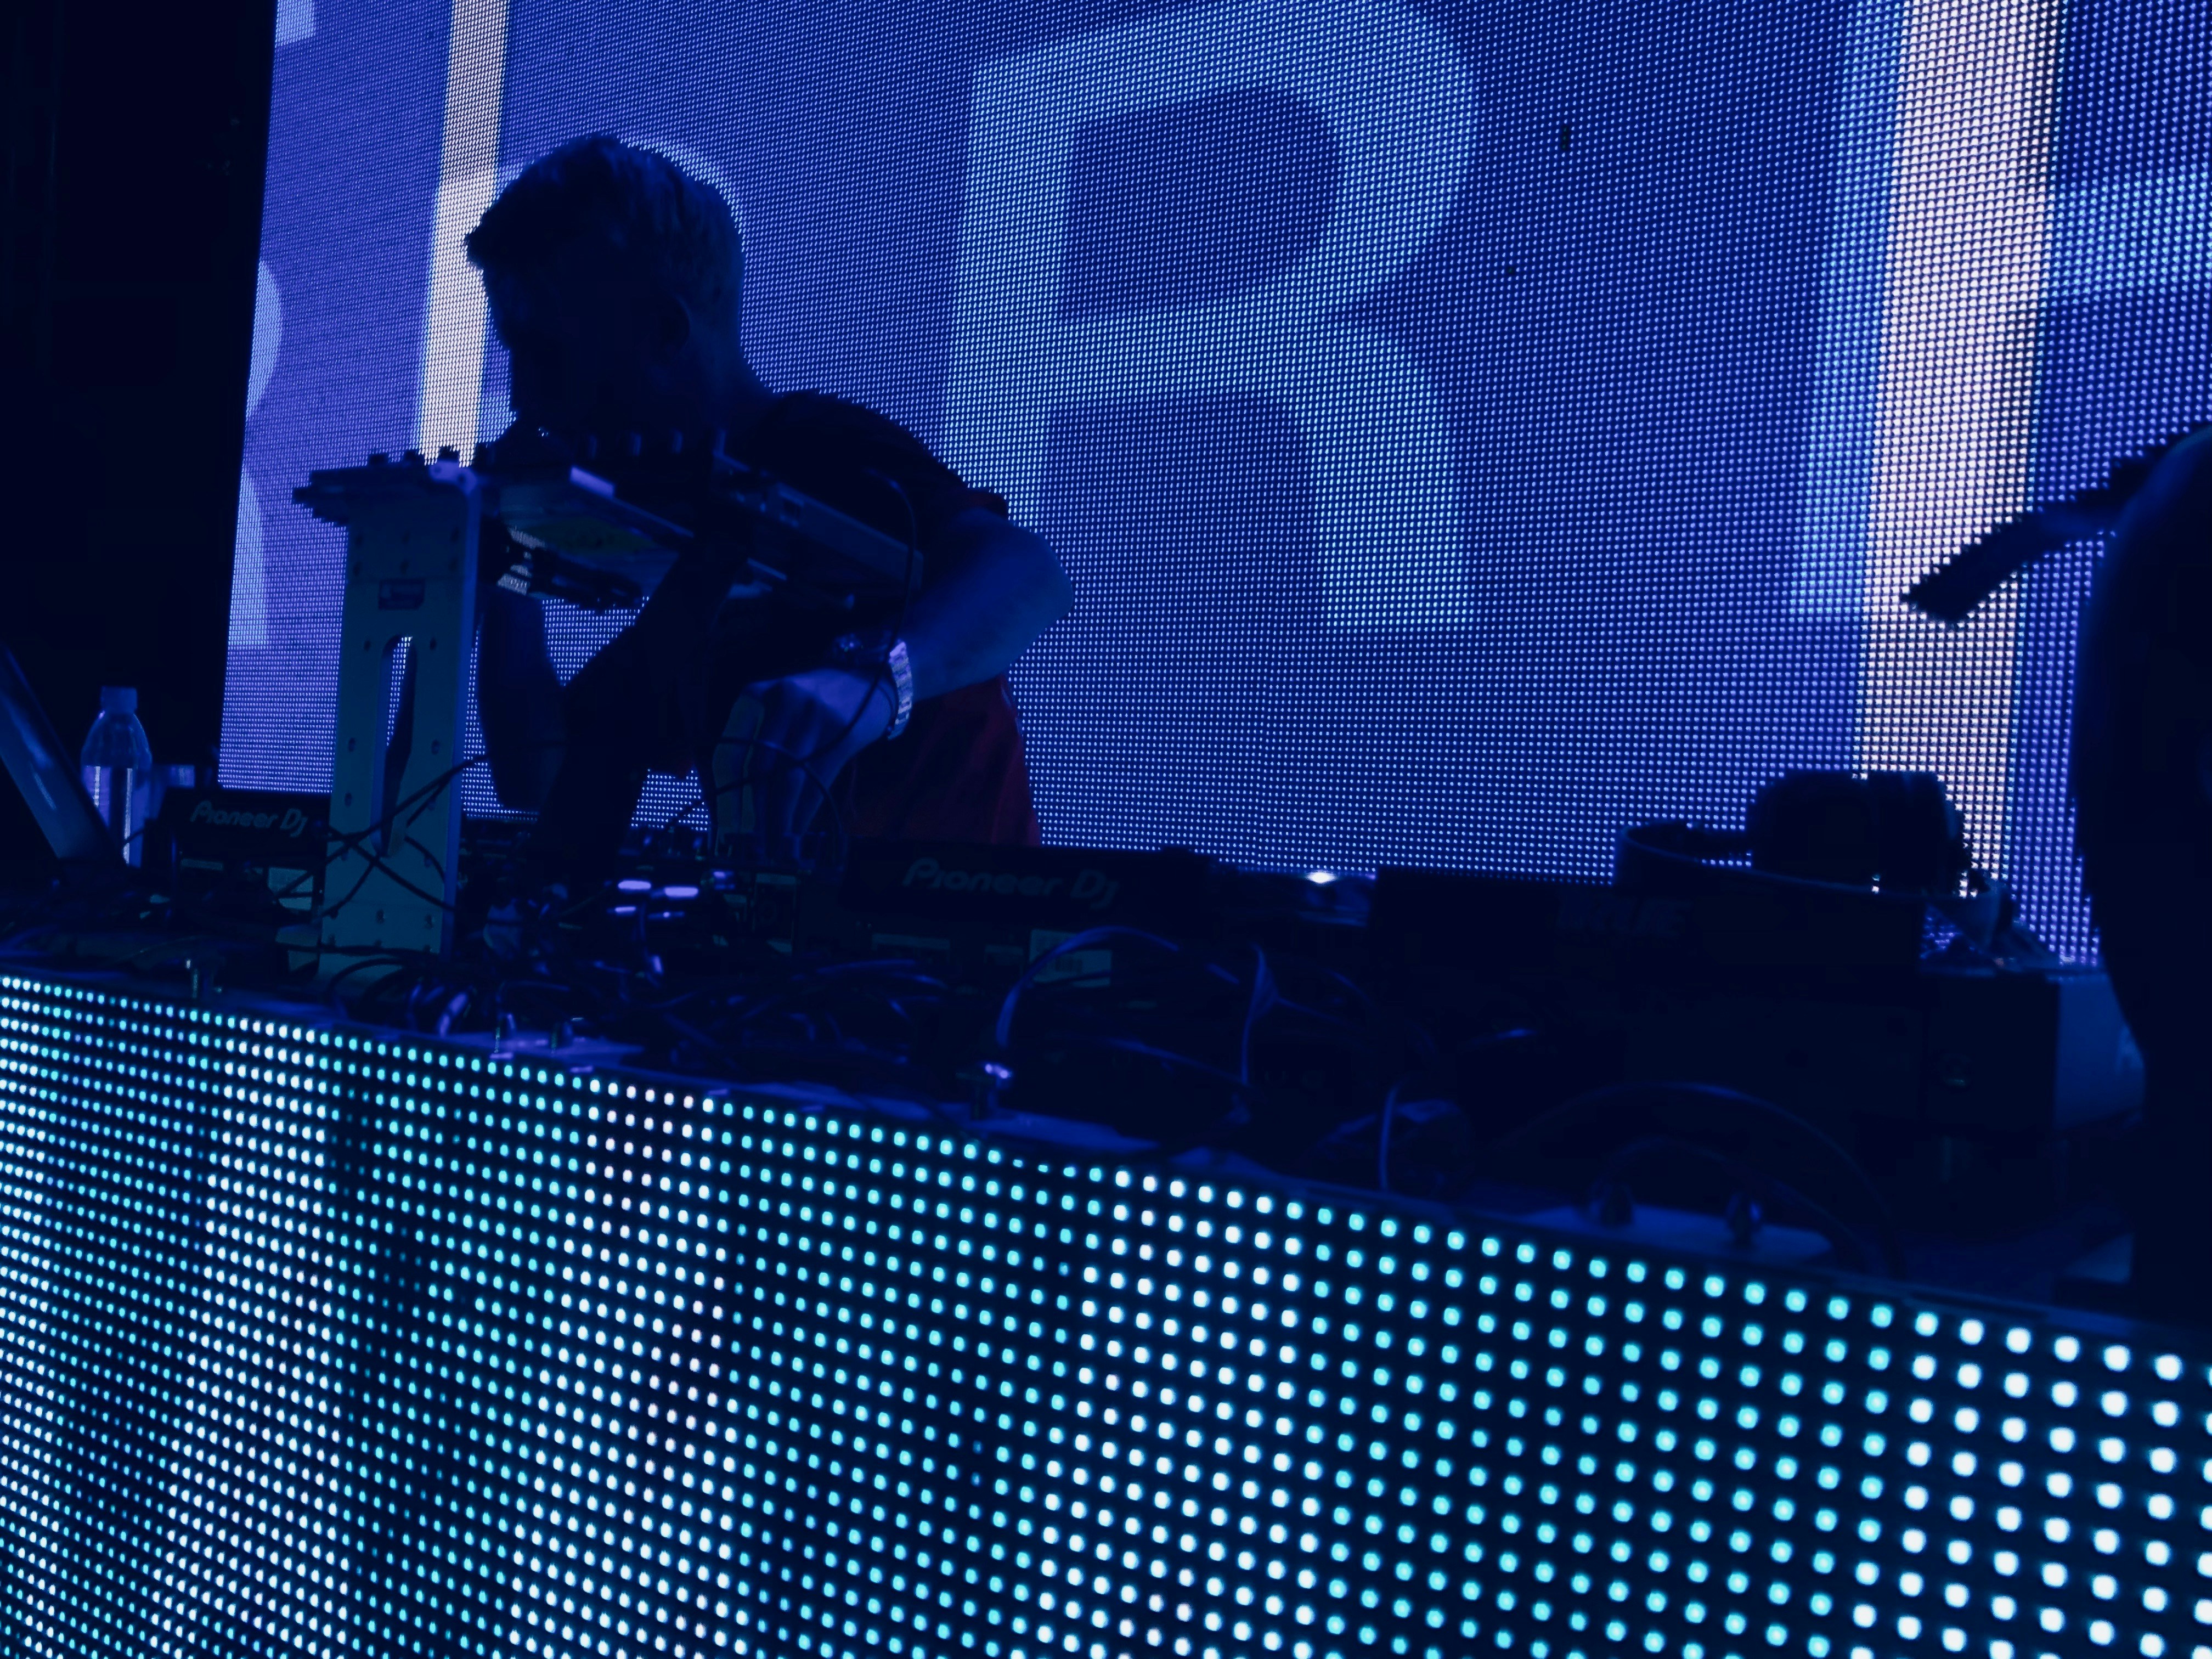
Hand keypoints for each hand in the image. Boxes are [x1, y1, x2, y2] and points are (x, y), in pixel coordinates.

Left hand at [711, 665, 894, 861]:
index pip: (731, 751)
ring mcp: (814, 716)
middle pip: (758, 768)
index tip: (725, 824)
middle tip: (749, 842)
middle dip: (753, 811)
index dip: (726, 792)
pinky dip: (805, 810)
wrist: (869, 678)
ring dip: (780, 817)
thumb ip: (756, 739)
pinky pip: (818, 781)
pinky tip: (798, 829)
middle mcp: (782, 701)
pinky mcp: (843, 733)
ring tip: (774, 844)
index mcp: (755, 696)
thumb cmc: (814, 700)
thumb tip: (738, 800)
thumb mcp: (777, 706)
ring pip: (788, 778)